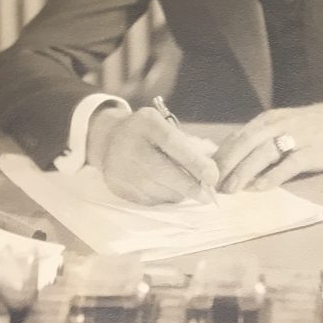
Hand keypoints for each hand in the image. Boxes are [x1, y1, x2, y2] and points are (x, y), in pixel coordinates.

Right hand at [86, 106, 218, 205]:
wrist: (109, 138)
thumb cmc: (148, 133)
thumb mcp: (164, 126)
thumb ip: (186, 144)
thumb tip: (211, 171)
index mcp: (146, 123)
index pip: (171, 142)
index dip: (194, 161)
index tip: (213, 175)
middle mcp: (129, 144)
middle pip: (162, 171)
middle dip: (189, 186)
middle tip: (207, 195)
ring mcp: (119, 167)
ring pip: (156, 189)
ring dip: (177, 193)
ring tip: (186, 189)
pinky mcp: (116, 186)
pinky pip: (147, 199)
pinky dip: (162, 198)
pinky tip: (166, 190)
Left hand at [214, 103, 322, 192]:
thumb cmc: (309, 126)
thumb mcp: (282, 125)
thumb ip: (260, 139)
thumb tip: (230, 158)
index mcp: (268, 120)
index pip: (239, 136)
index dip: (221, 155)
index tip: (206, 172)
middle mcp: (279, 125)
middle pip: (247, 143)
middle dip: (227, 163)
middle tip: (213, 183)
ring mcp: (296, 138)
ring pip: (264, 153)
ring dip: (244, 171)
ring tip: (231, 189)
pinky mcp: (312, 152)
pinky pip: (289, 165)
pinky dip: (273, 177)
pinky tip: (260, 188)